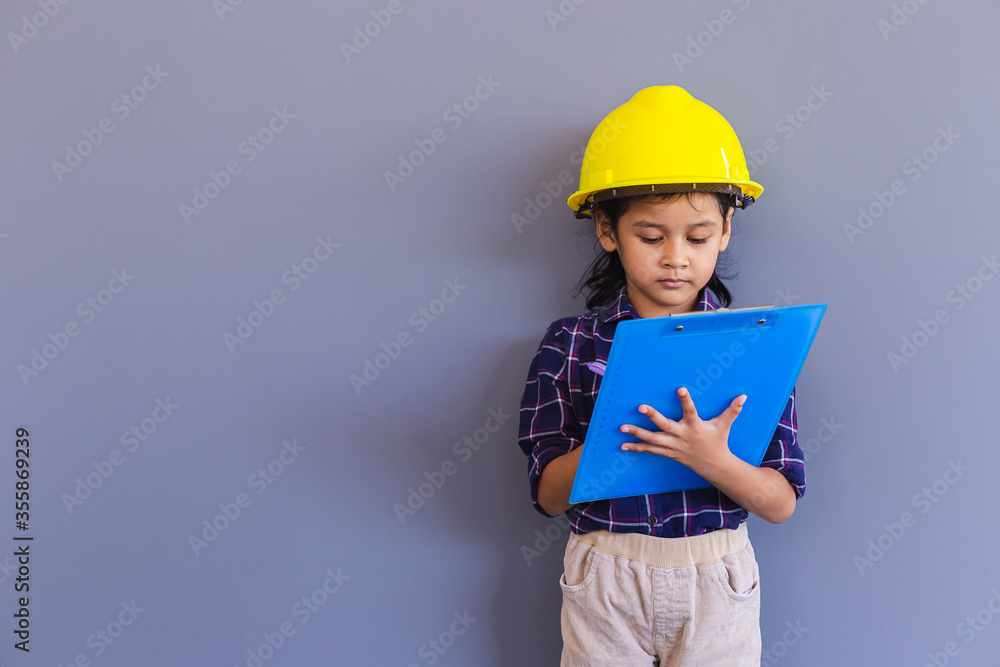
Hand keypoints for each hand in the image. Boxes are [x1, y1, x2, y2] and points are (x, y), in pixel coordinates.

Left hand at [619, 387, 745, 473]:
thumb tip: (744, 396)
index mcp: (695, 426)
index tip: (680, 388)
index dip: (685, 400)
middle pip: (665, 425)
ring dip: (637, 433)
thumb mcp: (724, 425)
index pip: (690, 410)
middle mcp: (682, 436)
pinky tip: (623, 445)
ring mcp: (673, 446)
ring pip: (652, 439)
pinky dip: (637, 447)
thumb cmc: (718, 441)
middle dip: (652, 416)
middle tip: (640, 407)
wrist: (714, 466)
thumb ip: (733, 410)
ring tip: (622, 427)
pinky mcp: (668, 453)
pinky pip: (650, 450)